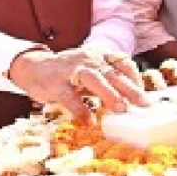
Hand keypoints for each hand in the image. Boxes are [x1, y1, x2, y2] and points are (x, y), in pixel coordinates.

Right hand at [7, 46, 147, 121]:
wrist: (32, 67)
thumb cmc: (67, 72)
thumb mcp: (90, 70)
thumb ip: (108, 80)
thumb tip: (132, 100)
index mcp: (98, 54)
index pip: (123, 62)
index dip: (135, 78)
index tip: (144, 95)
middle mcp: (87, 58)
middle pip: (112, 72)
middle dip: (130, 89)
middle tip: (144, 104)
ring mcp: (70, 69)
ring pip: (93, 78)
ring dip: (109, 94)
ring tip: (121, 109)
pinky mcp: (55, 82)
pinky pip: (69, 96)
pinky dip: (80, 109)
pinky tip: (88, 121)